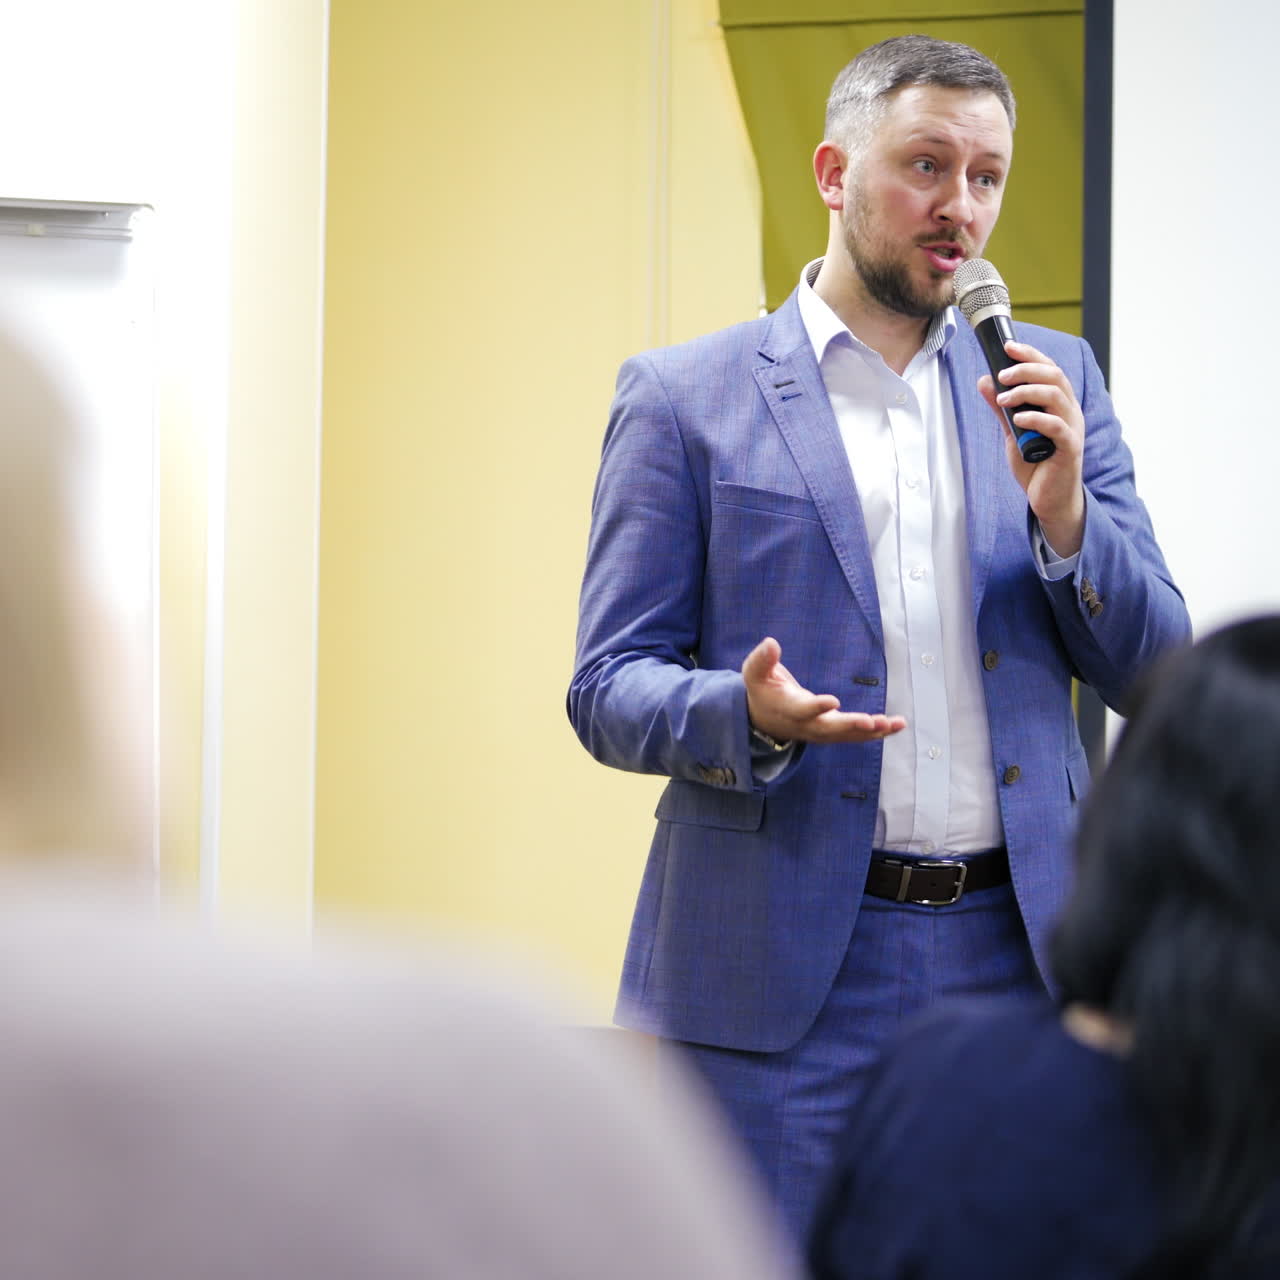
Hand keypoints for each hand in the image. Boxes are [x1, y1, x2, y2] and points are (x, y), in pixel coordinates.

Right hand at [742, 637, 905, 744]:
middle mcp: (806, 725)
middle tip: (871, 722)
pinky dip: (877, 732)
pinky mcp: (832, 733)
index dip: (817, 707)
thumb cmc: (762, 690)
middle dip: (851, 726)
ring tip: (894, 723)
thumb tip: (771, 643)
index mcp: (788, 709)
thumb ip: (762, 659)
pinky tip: (897, 725)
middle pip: (830, 729)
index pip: (802, 710)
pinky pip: (855, 735)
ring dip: (872, 731)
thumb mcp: (754, 673)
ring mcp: (820, 732)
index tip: (833, 701)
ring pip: (847, 735)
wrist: (763, 720)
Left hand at [978, 340, 1084, 555]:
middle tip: (1002, 374)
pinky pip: (1057, 427)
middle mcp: (1069, 411)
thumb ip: (1002, 408)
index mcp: (1059, 404)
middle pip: (1054, 376)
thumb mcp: (1012, 432)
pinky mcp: (1069, 449)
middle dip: (1026, 369)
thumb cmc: (1035, 464)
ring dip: (1027, 392)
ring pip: (1056, 397)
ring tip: (1004, 399)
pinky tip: (1019, 418)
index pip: (1049, 369)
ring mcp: (1072, 429)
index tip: (1008, 346)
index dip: (1031, 355)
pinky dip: (1037, 419)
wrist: (1047, 499)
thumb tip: (984, 381)